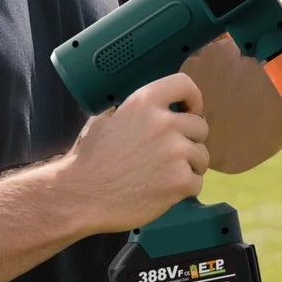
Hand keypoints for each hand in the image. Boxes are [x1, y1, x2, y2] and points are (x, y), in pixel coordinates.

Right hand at [61, 73, 210, 233]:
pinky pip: (197, 181)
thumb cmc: (89, 161)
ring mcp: (174, 152)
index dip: (192, 99)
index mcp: (145, 102)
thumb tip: (145, 106)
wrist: (80, 196)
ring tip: (163, 175)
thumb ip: (130, 109)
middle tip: (167, 155)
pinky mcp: (179, 181)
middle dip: (189, 141)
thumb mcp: (104, 120)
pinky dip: (184, 188)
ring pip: (202, 156)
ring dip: (189, 166)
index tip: (189, 112)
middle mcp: (164, 123)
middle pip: (200, 126)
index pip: (185, 85)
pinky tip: (162, 191)